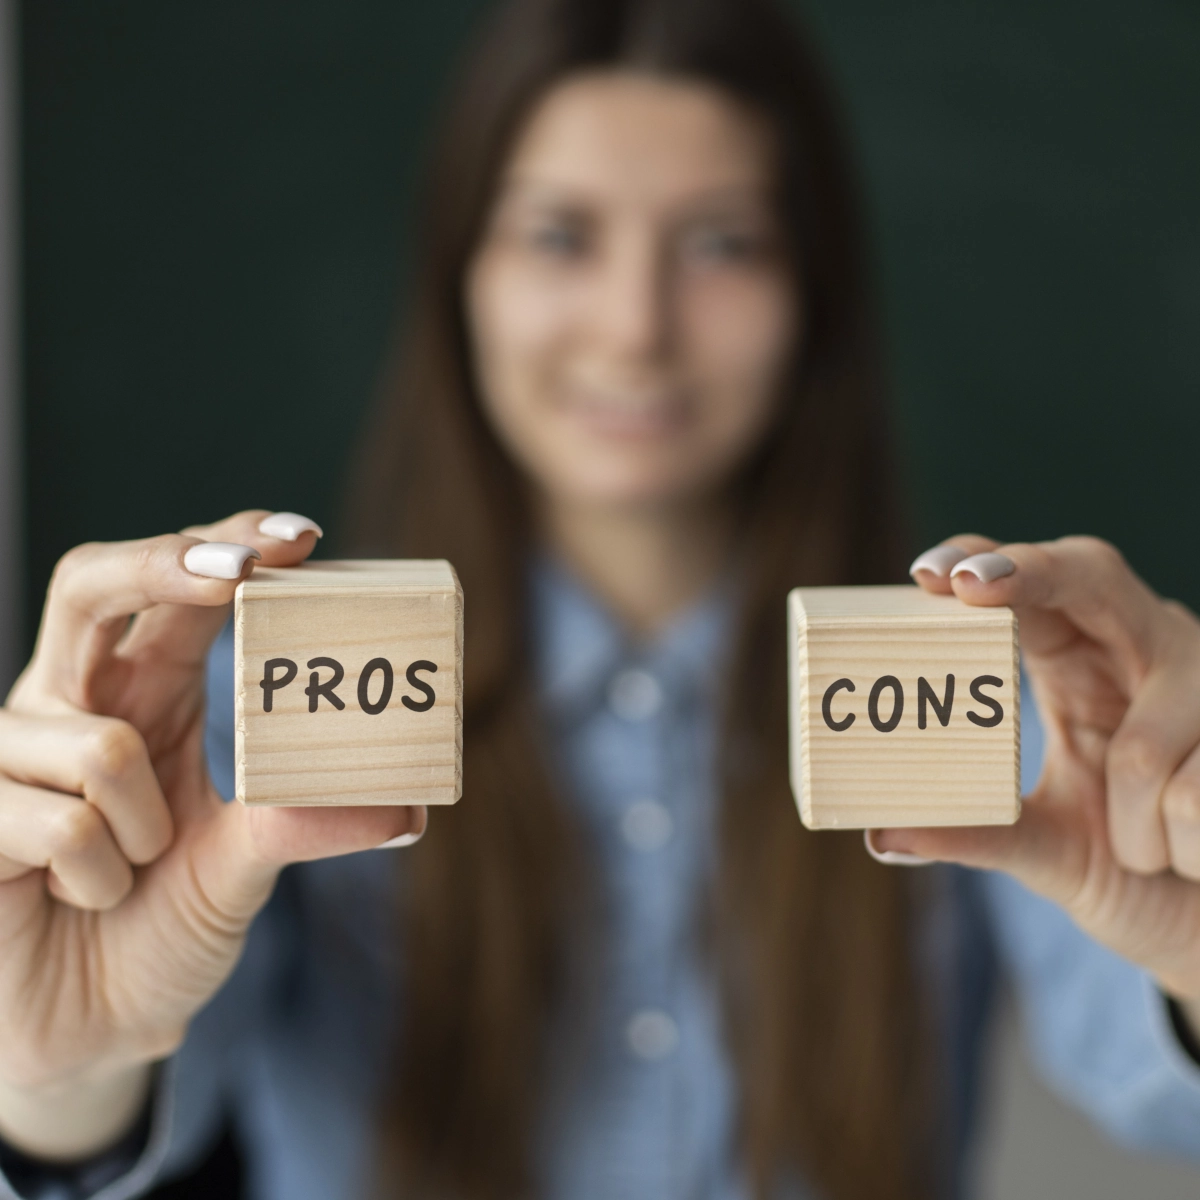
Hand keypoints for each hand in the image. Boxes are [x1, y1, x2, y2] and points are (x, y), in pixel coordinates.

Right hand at [0, 512, 421, 1157]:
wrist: (91, 1026)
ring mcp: (14, 753)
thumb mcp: (245, 866)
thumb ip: (305, 823)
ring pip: (98, 743)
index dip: (225, 546)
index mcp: (148, 691)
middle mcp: (77, 701)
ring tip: (137, 866)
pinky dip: (100, 875)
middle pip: (92, 581)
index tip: (299, 537)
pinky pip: (62, 822)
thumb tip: (409, 809)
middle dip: (166, 564)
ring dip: (144, 825)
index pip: (177, 586)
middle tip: (243, 576)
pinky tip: (89, 896)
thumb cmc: (162, 924)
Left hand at [880, 536, 1199, 1034]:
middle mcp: (1144, 646)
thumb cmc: (1130, 870)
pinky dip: (1183, 851)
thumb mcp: (1045, 851)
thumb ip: (974, 835)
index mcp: (1079, 660)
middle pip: (1091, 573)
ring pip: (1141, 745)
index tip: (929, 575)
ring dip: (1132, 826)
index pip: (1025, 585)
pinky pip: (1192, 799)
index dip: (980, 560)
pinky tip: (1196, 856)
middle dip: (1029, 574)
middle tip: (970, 586)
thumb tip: (881, 834)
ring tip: (1146, 851)